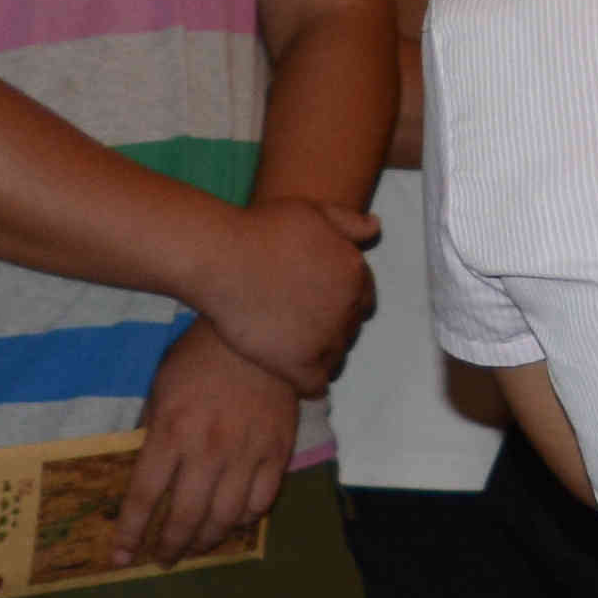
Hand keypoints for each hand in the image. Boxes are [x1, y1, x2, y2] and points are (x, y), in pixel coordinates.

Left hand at [114, 325, 294, 568]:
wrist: (258, 333)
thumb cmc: (200, 356)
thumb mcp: (160, 386)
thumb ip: (151, 430)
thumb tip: (142, 471)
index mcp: (172, 432)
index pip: (145, 496)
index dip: (131, 532)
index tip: (122, 557)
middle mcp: (208, 449)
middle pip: (185, 517)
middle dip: (170, 546)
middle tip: (163, 559)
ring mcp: (247, 453)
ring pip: (225, 517)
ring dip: (206, 540)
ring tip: (196, 547)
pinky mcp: (278, 451)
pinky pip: (262, 500)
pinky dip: (245, 519)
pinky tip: (233, 521)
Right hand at [194, 194, 378, 392]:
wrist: (222, 259)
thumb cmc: (261, 230)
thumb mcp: (312, 212)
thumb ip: (347, 222)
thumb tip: (375, 228)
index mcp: (355, 274)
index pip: (363, 299)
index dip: (342, 300)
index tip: (316, 301)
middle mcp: (348, 308)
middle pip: (349, 328)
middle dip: (331, 326)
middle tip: (298, 322)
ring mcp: (325, 339)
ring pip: (335, 358)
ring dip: (320, 355)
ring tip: (290, 346)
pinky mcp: (299, 364)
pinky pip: (316, 385)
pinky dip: (307, 383)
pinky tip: (289, 373)